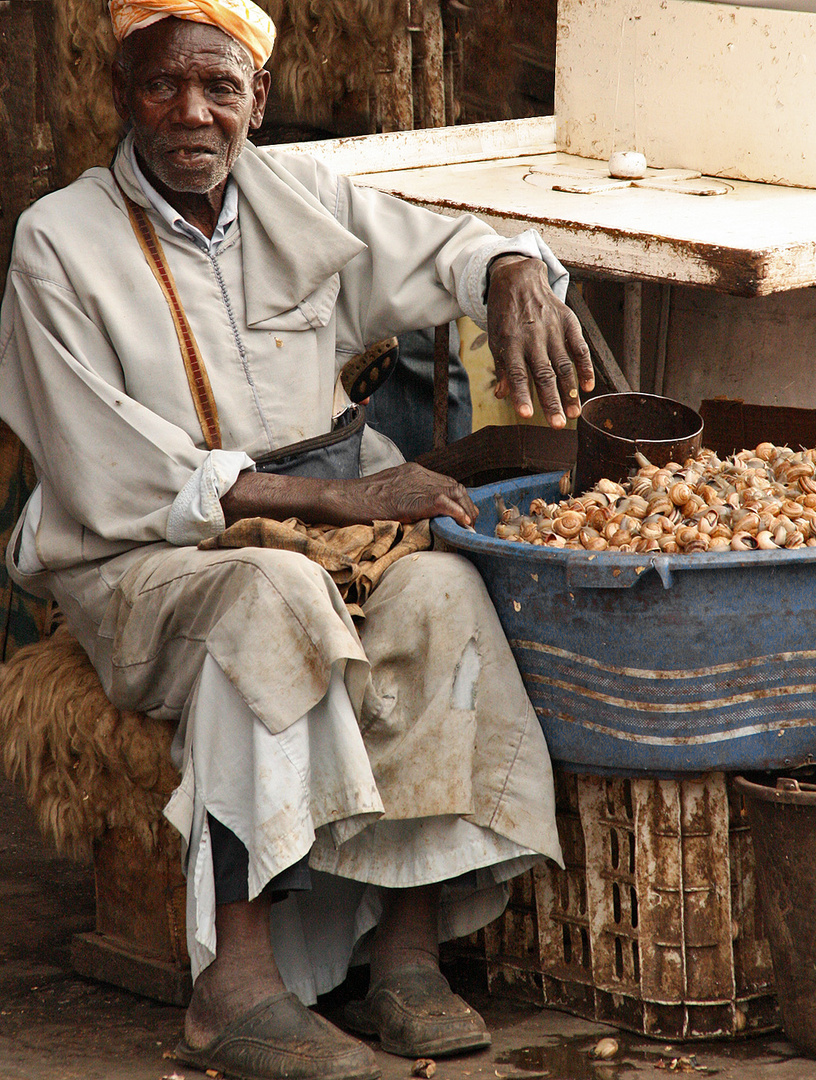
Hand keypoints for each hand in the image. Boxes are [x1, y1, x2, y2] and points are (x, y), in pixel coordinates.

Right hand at [222, 463, 477, 528]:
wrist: (340, 498)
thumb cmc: (355, 503)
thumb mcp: (385, 497)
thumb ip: (404, 501)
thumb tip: (417, 519)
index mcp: (412, 471)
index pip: (445, 483)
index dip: (458, 500)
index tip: (464, 516)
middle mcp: (418, 473)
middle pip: (455, 486)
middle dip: (467, 506)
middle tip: (471, 525)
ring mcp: (416, 482)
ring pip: (454, 493)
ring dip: (465, 511)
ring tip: (469, 528)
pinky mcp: (412, 496)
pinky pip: (444, 503)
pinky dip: (457, 514)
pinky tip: (463, 526)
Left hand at [486, 255, 593, 427]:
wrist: (519, 278)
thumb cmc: (505, 316)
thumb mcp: (496, 340)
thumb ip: (502, 368)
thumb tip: (502, 395)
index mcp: (510, 342)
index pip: (515, 374)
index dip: (521, 395)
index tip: (526, 416)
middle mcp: (532, 336)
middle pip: (543, 374)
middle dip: (551, 401)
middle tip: (558, 425)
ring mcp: (552, 328)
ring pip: (564, 365)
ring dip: (570, 391)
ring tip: (575, 414)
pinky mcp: (568, 321)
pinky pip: (579, 347)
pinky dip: (585, 367)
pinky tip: (588, 387)